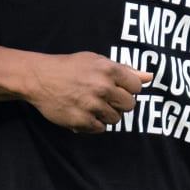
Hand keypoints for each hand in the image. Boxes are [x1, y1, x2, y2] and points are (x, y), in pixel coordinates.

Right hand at [23, 52, 151, 133]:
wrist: (40, 78)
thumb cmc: (71, 67)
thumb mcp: (97, 61)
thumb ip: (125, 70)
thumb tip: (149, 77)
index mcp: (108, 69)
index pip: (136, 87)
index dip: (128, 88)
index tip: (117, 87)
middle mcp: (102, 87)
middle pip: (129, 105)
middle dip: (120, 103)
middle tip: (105, 97)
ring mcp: (92, 105)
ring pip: (116, 119)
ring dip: (107, 114)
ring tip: (93, 104)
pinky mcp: (82, 121)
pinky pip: (101, 129)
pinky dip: (95, 123)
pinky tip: (85, 113)